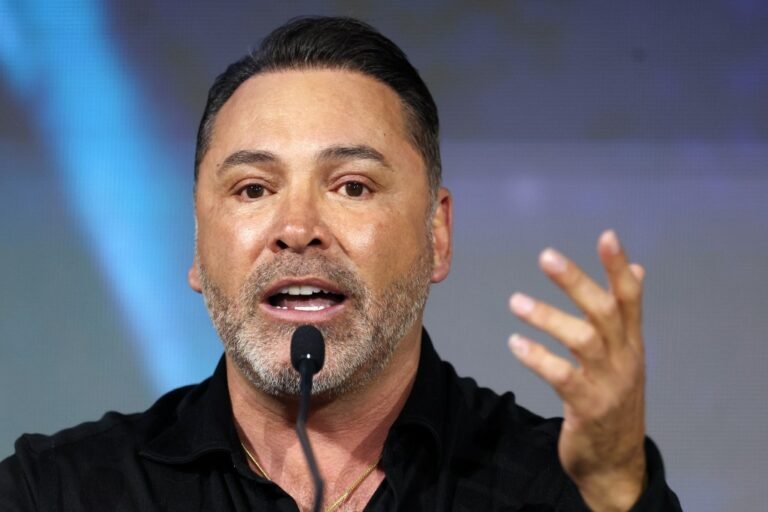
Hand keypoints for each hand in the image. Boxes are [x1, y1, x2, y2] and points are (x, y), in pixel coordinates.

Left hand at [508, 230, 646, 511]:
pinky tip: (515, 344)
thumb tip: (639, 268)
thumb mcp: (627, 356)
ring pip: (582, 340)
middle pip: (604, 312)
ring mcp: (608, 384)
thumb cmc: (614, 401)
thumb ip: (626, 315)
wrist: (615, 462)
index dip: (618, 267)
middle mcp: (625, 358)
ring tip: (515, 302)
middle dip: (577, 282)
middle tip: (546, 256)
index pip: (630, 298)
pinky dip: (537, 358)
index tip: (607, 235)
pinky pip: (562, 377)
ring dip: (548, 317)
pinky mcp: (588, 407)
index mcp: (632, 343)